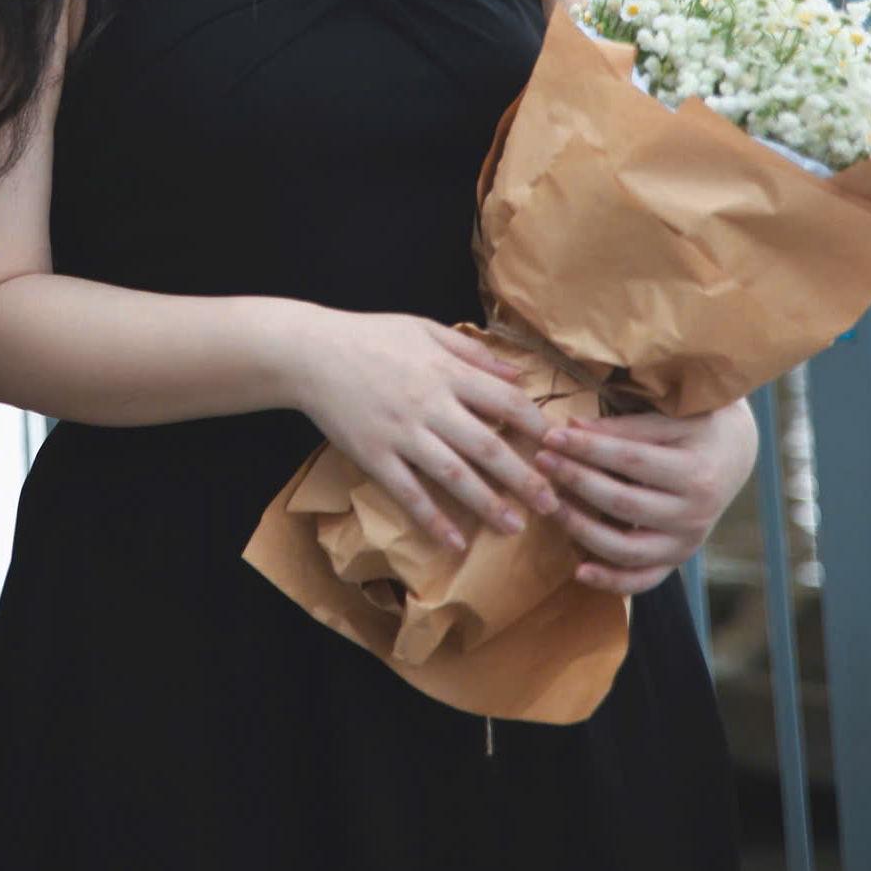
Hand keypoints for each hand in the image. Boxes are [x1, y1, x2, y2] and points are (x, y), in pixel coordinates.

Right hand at [283, 309, 560, 554]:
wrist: (309, 353)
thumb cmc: (370, 336)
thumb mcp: (424, 329)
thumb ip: (473, 353)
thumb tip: (518, 376)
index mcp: (445, 371)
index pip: (505, 402)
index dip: (537, 427)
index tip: (561, 449)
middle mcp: (429, 404)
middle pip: (487, 447)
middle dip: (525, 478)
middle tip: (553, 504)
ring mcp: (401, 433)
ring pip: (453, 475)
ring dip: (487, 504)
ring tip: (514, 526)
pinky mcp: (374, 455)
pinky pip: (408, 493)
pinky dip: (432, 519)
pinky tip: (454, 541)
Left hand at [534, 396, 757, 594]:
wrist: (735, 455)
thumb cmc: (697, 427)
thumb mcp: (670, 418)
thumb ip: (624, 427)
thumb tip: (570, 427)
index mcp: (695, 473)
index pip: (630, 460)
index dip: (588, 449)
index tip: (551, 435)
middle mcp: (694, 515)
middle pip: (623, 504)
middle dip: (577, 482)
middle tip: (541, 461)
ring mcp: (686, 544)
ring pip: (627, 549)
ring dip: (582, 530)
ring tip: (549, 505)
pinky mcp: (677, 561)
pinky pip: (643, 580)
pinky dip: (611, 581)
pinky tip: (579, 570)